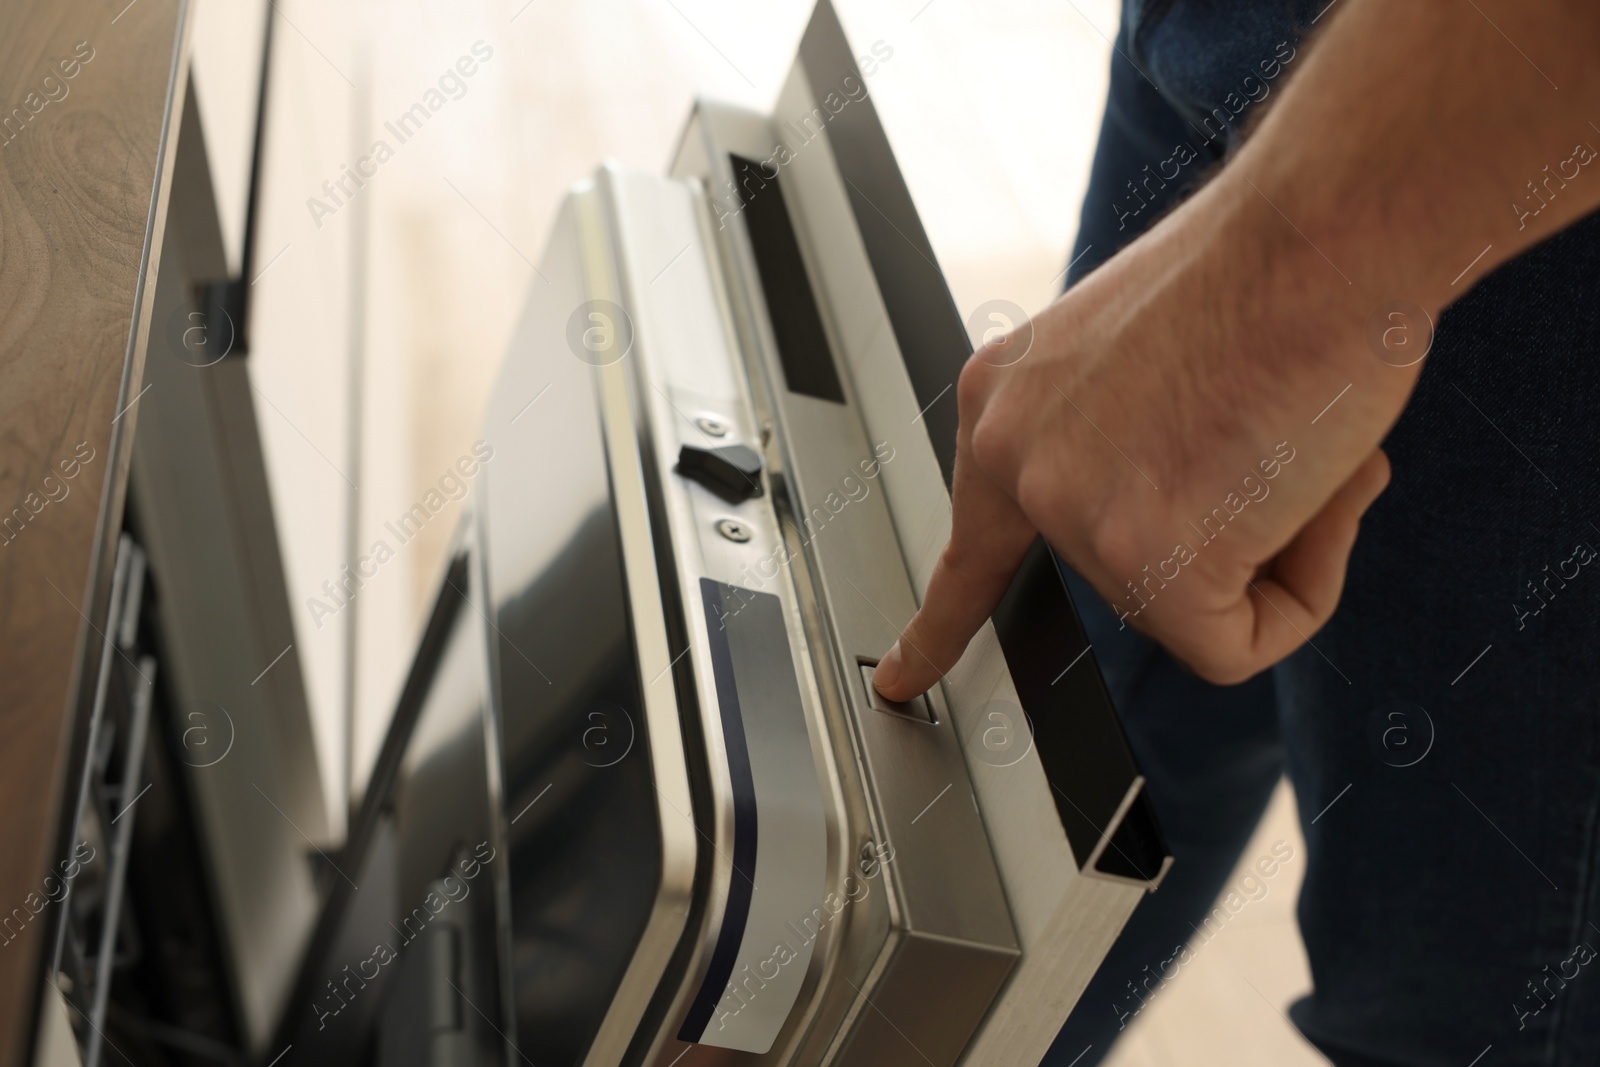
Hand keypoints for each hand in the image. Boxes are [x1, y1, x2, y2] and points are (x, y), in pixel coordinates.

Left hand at [872, 0, 1599, 701]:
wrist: (1325, 227)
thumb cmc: (1269, 272)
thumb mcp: (1141, 364)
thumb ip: (1126, 450)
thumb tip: (1187, 520)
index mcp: (1005, 403)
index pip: (969, 542)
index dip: (939, 623)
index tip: (904, 682)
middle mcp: (1017, 458)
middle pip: (1133, 573)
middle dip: (1219, 534)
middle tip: (1270, 439)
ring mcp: (1072, 512)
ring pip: (1197, 608)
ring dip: (1274, 545)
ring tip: (1290, 439)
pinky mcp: (1145, 560)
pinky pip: (1239, 643)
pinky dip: (1302, 592)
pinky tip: (1310, 495)